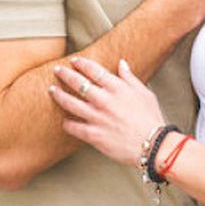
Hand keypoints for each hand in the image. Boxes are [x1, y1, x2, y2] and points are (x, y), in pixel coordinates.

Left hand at [49, 56, 165, 165]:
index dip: (81, 64)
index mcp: (117, 88)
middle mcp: (104, 100)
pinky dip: (67, 124)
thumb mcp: (144, 92)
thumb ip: (130, 78)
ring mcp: (97, 117)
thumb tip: (122, 63)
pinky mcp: (94, 135)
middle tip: (57, 71)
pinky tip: (64, 121)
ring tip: (52, 90)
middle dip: (65, 75)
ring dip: (59, 95)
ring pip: (71, 103)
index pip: (94, 70)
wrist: (153, 144)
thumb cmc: (150, 118)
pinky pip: (74, 127)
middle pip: (78, 83)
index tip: (74, 61)